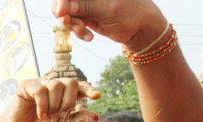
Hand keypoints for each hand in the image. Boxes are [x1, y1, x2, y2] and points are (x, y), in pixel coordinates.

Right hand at [0, 78, 98, 121]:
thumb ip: (77, 119)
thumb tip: (96, 116)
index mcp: (63, 94)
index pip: (79, 86)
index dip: (89, 89)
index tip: (97, 96)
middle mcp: (53, 86)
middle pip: (70, 82)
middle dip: (68, 101)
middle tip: (60, 114)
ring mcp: (40, 83)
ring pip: (56, 85)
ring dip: (54, 105)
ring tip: (46, 117)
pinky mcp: (27, 86)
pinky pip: (41, 90)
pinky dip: (42, 104)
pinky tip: (39, 114)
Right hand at [51, 0, 165, 49]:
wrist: (142, 30)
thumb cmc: (131, 14)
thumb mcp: (108, 10)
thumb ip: (86, 7)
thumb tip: (64, 8)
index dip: (62, 1)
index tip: (61, 13)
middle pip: (64, 1)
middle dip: (64, 13)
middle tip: (67, 24)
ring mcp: (87, 4)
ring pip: (67, 13)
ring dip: (72, 25)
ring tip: (84, 31)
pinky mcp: (87, 16)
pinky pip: (74, 24)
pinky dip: (78, 32)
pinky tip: (89, 37)